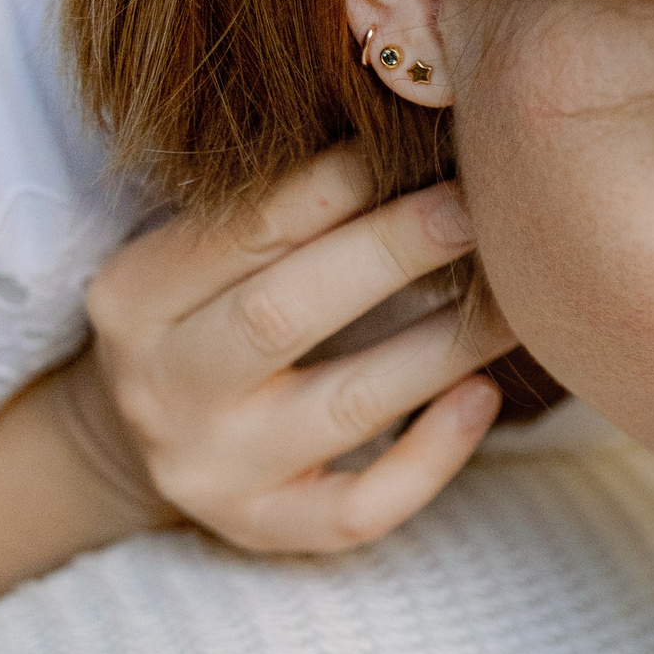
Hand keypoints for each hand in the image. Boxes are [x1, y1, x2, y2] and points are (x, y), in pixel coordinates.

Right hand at [67, 149, 520, 551]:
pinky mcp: (267, 531)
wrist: (140, 440)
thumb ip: (279, 207)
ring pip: (348, 407)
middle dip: (394, 251)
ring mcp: (214, 471)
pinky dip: (433, 453)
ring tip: (518, 294)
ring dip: (446, 343)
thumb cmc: (209, 313)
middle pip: (287, 314)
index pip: (243, 231)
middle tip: (478, 204)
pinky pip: (362, 506)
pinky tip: (485, 395)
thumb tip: (409, 121)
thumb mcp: (202, 255)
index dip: (335, 185)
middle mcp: (162, 388)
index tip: (413, 141)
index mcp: (134, 298)